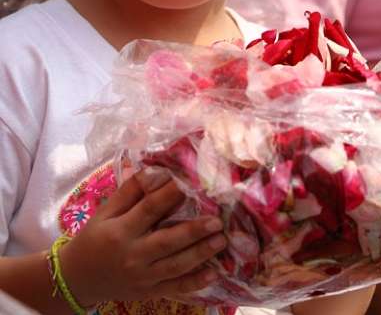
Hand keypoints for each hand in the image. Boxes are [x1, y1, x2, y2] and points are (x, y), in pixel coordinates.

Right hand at [59, 170, 226, 306]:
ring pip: (176, 266)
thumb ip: (130, 192)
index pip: (149, 209)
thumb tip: (155, 170)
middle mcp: (133, 255)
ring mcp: (143, 277)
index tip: (191, 183)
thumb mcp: (105, 212)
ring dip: (201, 253)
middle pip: (168, 241)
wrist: (77, 279)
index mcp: (120, 231)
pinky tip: (213, 273)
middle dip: (194, 231)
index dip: (170, 195)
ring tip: (221, 240)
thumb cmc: (94, 238)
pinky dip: (195, 283)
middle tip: (217, 220)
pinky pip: (175, 288)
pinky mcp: (148, 292)